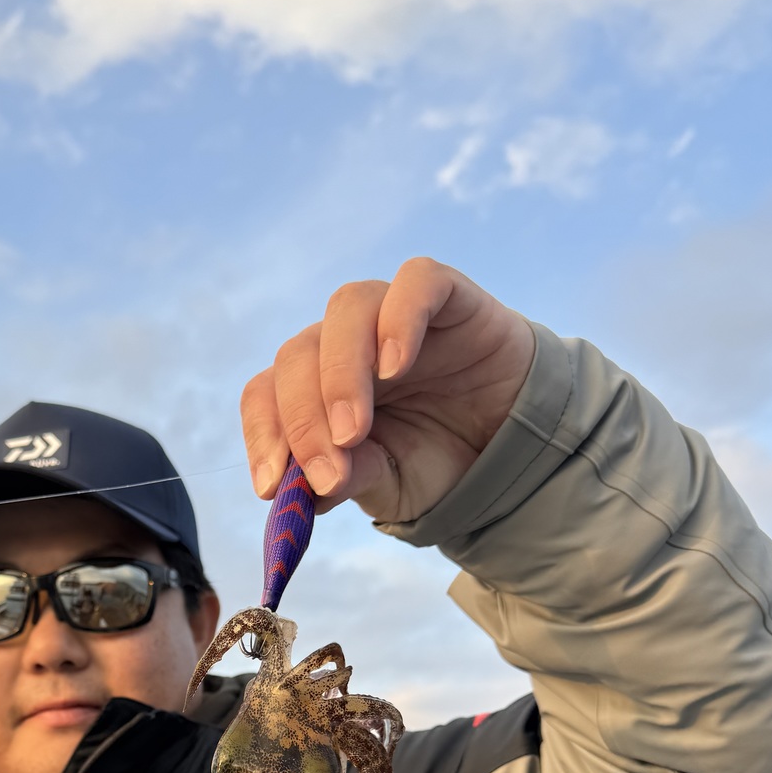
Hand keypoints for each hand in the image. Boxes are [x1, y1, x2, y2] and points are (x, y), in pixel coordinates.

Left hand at [240, 257, 535, 525]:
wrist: (508, 446)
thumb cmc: (434, 459)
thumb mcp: (386, 485)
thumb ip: (346, 481)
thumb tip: (305, 490)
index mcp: (314, 387)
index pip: (266, 394)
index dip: (263, 435)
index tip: (271, 488)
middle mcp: (343, 344)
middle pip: (297, 354)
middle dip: (304, 419)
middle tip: (329, 472)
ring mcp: (391, 313)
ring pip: (346, 309)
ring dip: (341, 374)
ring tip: (355, 432)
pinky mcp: (447, 295)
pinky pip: (416, 282)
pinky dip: (400, 318)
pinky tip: (397, 365)